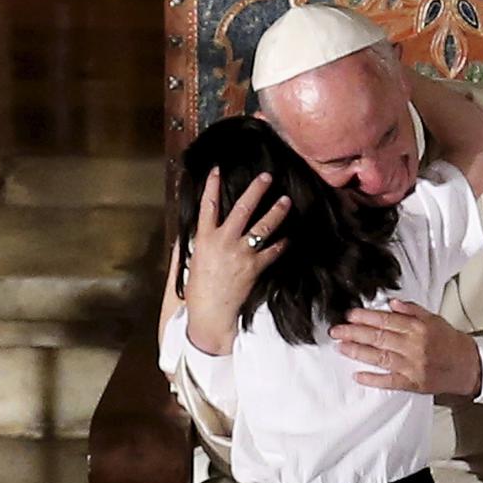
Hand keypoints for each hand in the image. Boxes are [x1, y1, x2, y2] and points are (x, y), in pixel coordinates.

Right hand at [184, 169, 288, 354]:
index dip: (212, 186)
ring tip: (286, 201)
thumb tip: (196, 229)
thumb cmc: (198, 289)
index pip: (208, 205)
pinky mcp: (254, 267)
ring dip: (277, 212)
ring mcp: (240, 253)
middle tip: (267, 177)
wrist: (210, 313)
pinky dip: (282, 243)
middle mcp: (223, 241)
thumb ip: (196, 242)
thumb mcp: (192, 261)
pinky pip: (273, 250)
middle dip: (256, 191)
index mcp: (204, 238)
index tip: (217, 170)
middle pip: (242, 209)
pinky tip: (290, 237)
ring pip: (263, 227)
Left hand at [330, 299, 481, 396]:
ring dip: (358, 352)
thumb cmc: (450, 341)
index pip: (386, 320)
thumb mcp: (433, 319)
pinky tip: (358, 375)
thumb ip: (412, 310)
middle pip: (379, 338)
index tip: (350, 315)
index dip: (366, 317)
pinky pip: (390, 382)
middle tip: (336, 330)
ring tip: (341, 347)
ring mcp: (413, 366)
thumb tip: (391, 302)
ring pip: (381, 358)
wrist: (469, 366)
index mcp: (418, 328)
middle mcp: (414, 346)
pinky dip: (373, 378)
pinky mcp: (413, 383)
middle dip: (354, 333)